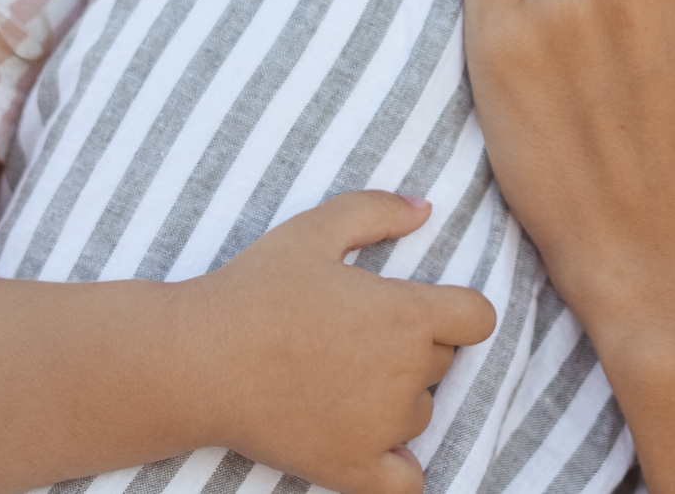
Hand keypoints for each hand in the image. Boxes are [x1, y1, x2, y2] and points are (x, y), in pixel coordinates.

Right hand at [183, 191, 496, 493]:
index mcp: (407, 314)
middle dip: (413, 349)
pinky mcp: (352, 469)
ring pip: (422, 414)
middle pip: (443, 363)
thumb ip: (377, 210)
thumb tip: (426, 208)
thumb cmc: (254, 290)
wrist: (195, 362)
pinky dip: (400, 469)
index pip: (478, 318)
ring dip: (399, 401)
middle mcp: (405, 372)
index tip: (419, 309)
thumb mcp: (315, 230)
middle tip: (354, 339)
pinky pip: (407, 484)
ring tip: (342, 380)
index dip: (455, 311)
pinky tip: (378, 450)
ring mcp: (381, 427)